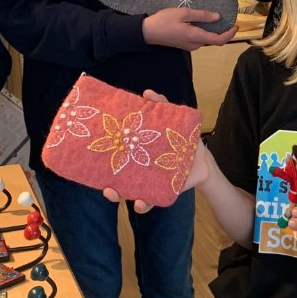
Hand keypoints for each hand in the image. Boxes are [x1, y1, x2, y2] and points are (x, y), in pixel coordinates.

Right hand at [104, 96, 215, 213]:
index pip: (115, 157)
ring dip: (119, 195)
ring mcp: (148, 183)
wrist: (203, 161)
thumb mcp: (173, 121)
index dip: (102, 158)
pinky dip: (143, 204)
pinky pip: (149, 202)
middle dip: (107, 185)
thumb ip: (161, 106)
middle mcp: (138, 170)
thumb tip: (147, 92)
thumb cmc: (183, 140)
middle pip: (116, 180)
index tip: (93, 154)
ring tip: (114, 193)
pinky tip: (140, 203)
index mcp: (136, 153)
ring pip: (128, 193)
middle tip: (103, 185)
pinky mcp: (161, 192)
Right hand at [142, 7, 236, 50]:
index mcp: (196, 36)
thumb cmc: (164, 21)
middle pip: (213, 40)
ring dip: (212, 31)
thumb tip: (217, 17)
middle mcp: (195, 44)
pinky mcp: (184, 44)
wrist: (147, 32)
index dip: (230, 34)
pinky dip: (204, 31)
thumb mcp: (183, 13)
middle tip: (226, 19)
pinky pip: (199, 39)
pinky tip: (201, 22)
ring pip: (206, 39)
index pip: (219, 40)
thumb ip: (201, 15)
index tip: (235, 26)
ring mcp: (189, 46)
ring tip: (213, 18)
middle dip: (222, 31)